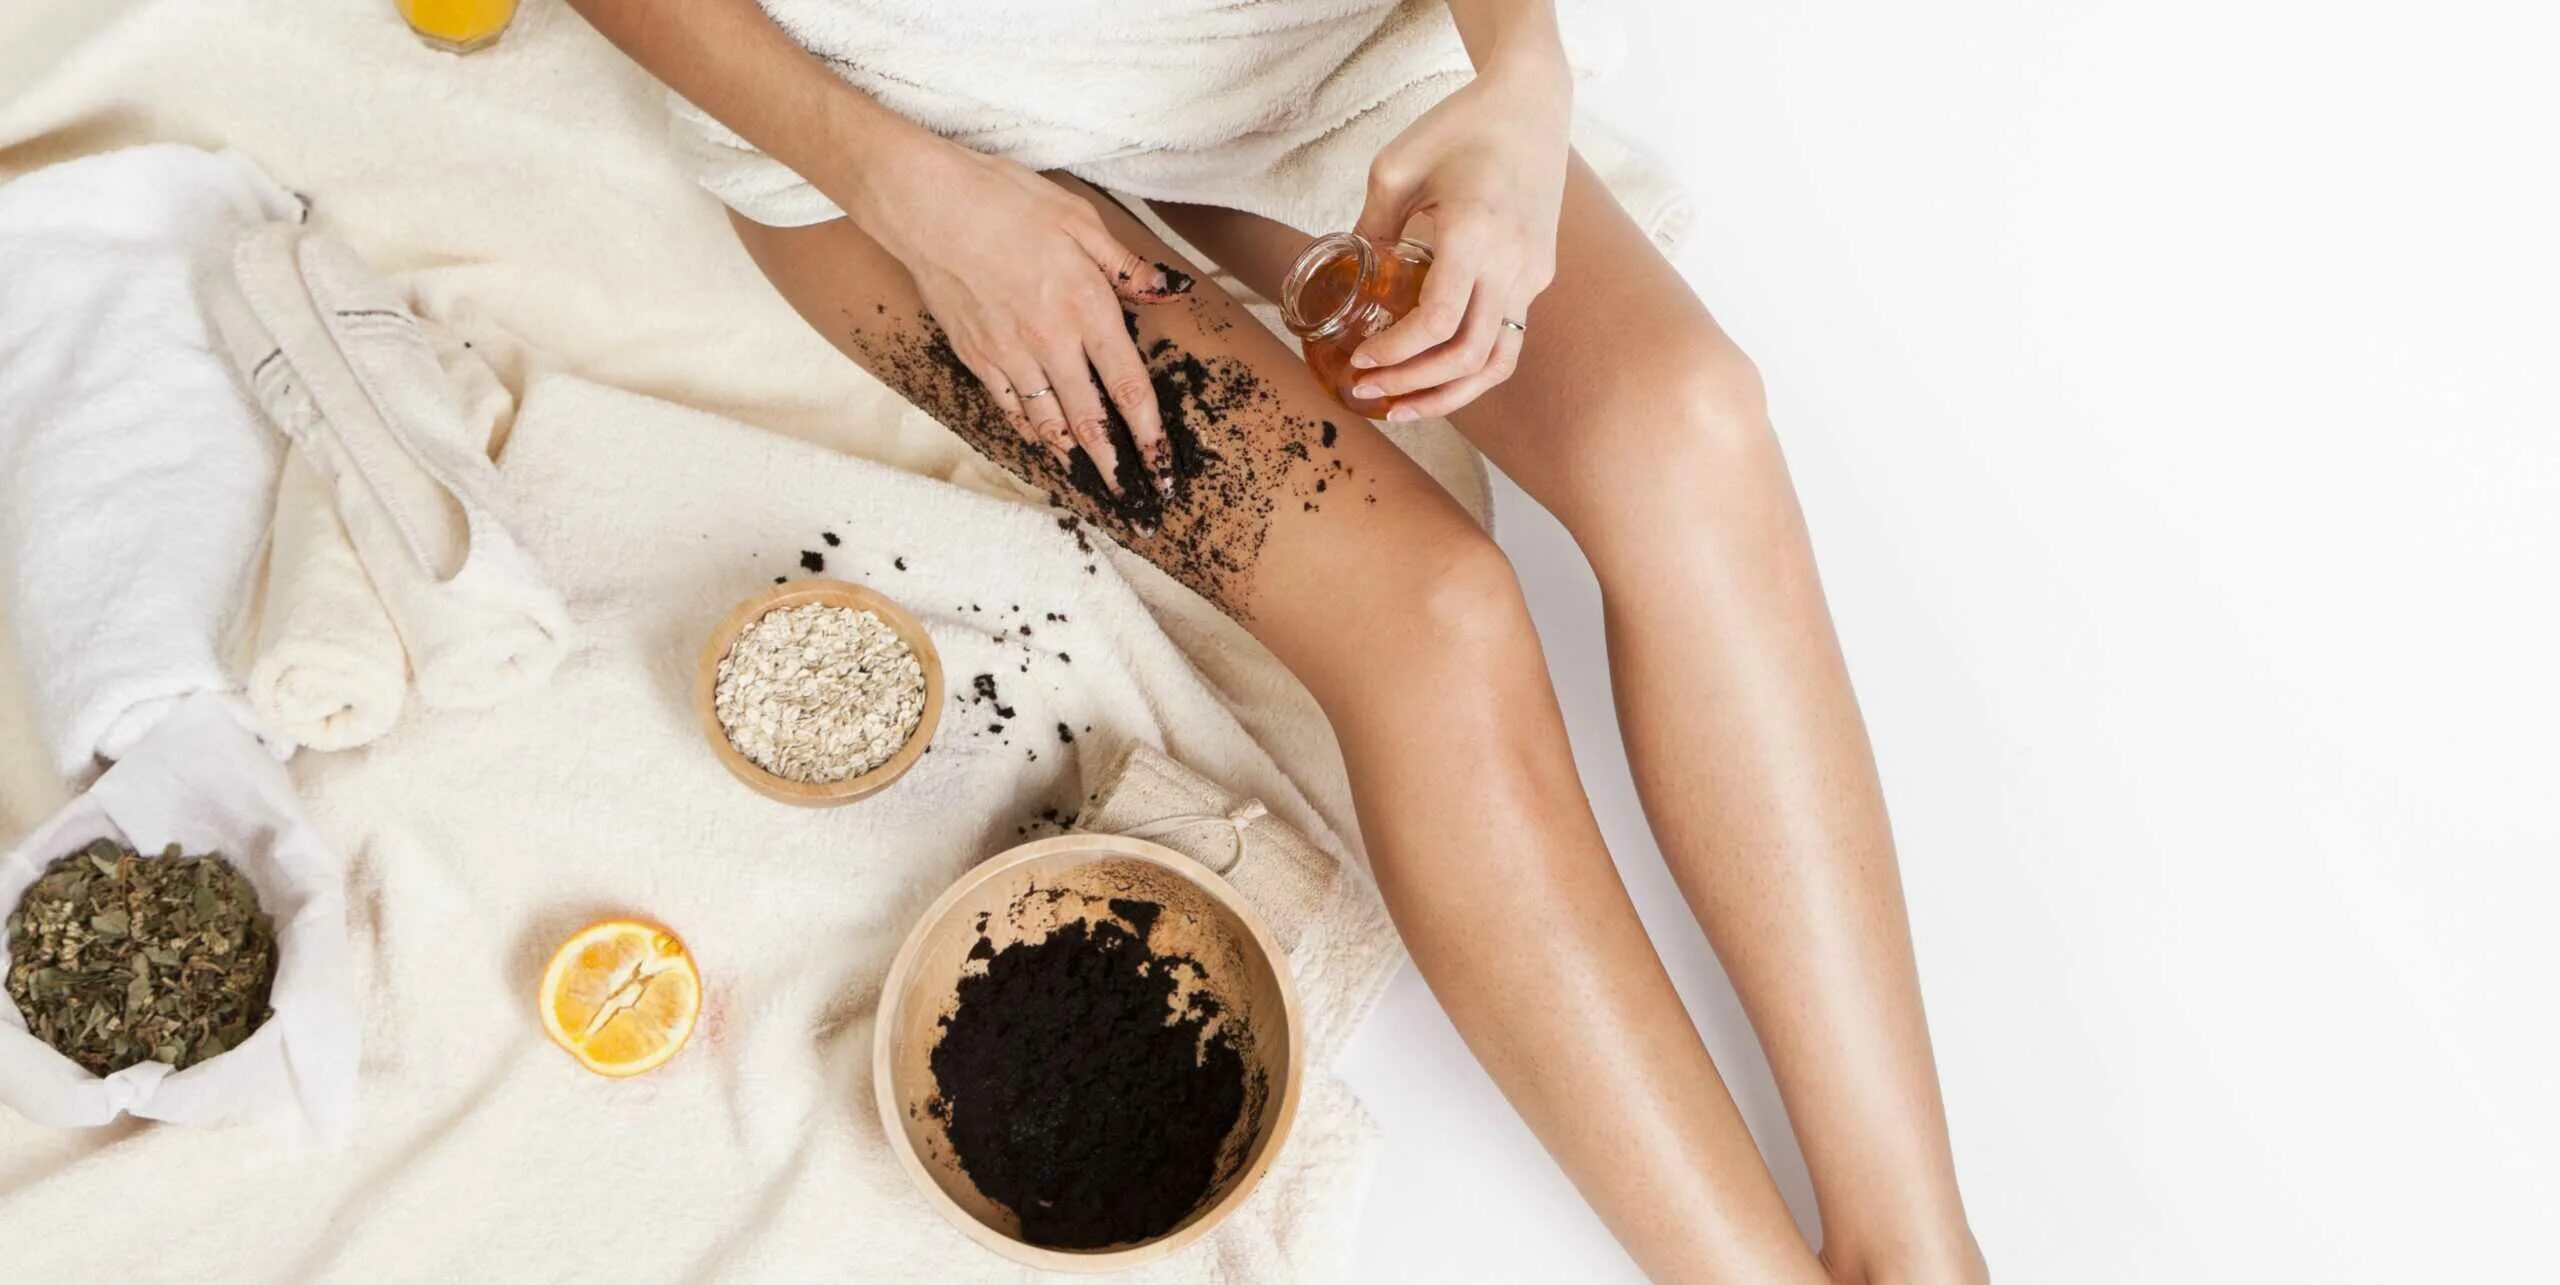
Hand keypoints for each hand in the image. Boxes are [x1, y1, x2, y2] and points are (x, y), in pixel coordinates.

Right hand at [836, 137, 1189, 493]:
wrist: (927, 203)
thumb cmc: (1006, 199)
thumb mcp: (1081, 219)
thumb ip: (1129, 267)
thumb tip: (1172, 293)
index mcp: (1086, 307)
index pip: (1129, 386)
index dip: (1150, 434)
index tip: (1164, 467)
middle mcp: (1050, 341)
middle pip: (1090, 420)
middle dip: (1115, 465)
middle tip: (1133, 498)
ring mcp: (1009, 354)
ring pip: (1048, 422)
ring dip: (1073, 457)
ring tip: (1092, 481)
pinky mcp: (976, 355)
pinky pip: (1009, 406)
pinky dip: (1029, 431)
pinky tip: (1042, 443)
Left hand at [1348, 57, 1572, 419]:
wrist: (1530, 103)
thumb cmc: (1458, 126)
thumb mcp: (1395, 168)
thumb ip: (1369, 228)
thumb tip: (1340, 277)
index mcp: (1475, 233)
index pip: (1438, 321)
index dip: (1396, 352)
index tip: (1360, 359)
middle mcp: (1513, 263)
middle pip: (1467, 356)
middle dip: (1412, 385)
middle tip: (1367, 389)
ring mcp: (1533, 274)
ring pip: (1497, 362)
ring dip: (1449, 393)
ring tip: (1404, 406)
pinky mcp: (1540, 275)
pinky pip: (1507, 337)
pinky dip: (1471, 366)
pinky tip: (1435, 373)